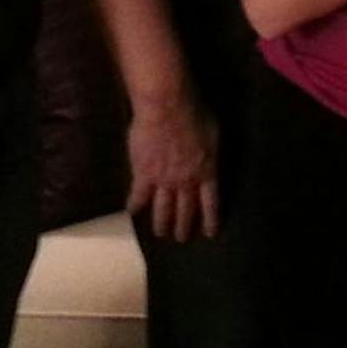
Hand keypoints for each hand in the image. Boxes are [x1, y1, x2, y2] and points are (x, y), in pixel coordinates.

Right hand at [126, 95, 219, 241]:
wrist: (167, 108)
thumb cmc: (195, 114)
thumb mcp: (214, 134)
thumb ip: (211, 152)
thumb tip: (210, 158)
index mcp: (206, 172)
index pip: (210, 203)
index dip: (210, 219)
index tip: (209, 233)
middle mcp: (186, 182)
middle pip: (185, 210)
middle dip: (183, 227)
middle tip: (181, 239)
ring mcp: (163, 181)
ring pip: (162, 209)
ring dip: (161, 224)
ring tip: (161, 234)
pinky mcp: (143, 175)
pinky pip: (138, 196)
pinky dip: (135, 206)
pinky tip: (132, 213)